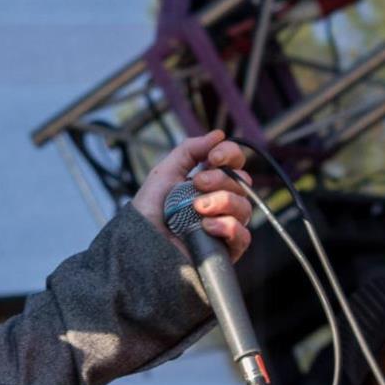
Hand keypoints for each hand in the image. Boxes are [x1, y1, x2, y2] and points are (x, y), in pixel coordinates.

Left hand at [131, 129, 254, 261]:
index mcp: (209, 183)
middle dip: (220, 179)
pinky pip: (243, 235)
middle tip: (197, 183)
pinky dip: (227, 227)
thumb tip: (218, 134)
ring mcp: (224, 226)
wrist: (140, 243)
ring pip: (244, 207)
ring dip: (222, 201)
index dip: (230, 154)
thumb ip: (190, 150)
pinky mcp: (225, 250)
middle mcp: (220, 203)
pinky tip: (206, 227)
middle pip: (242, 183)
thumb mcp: (165, 172)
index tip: (213, 157)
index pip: (234, 163)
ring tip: (197, 208)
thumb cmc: (149, 211)